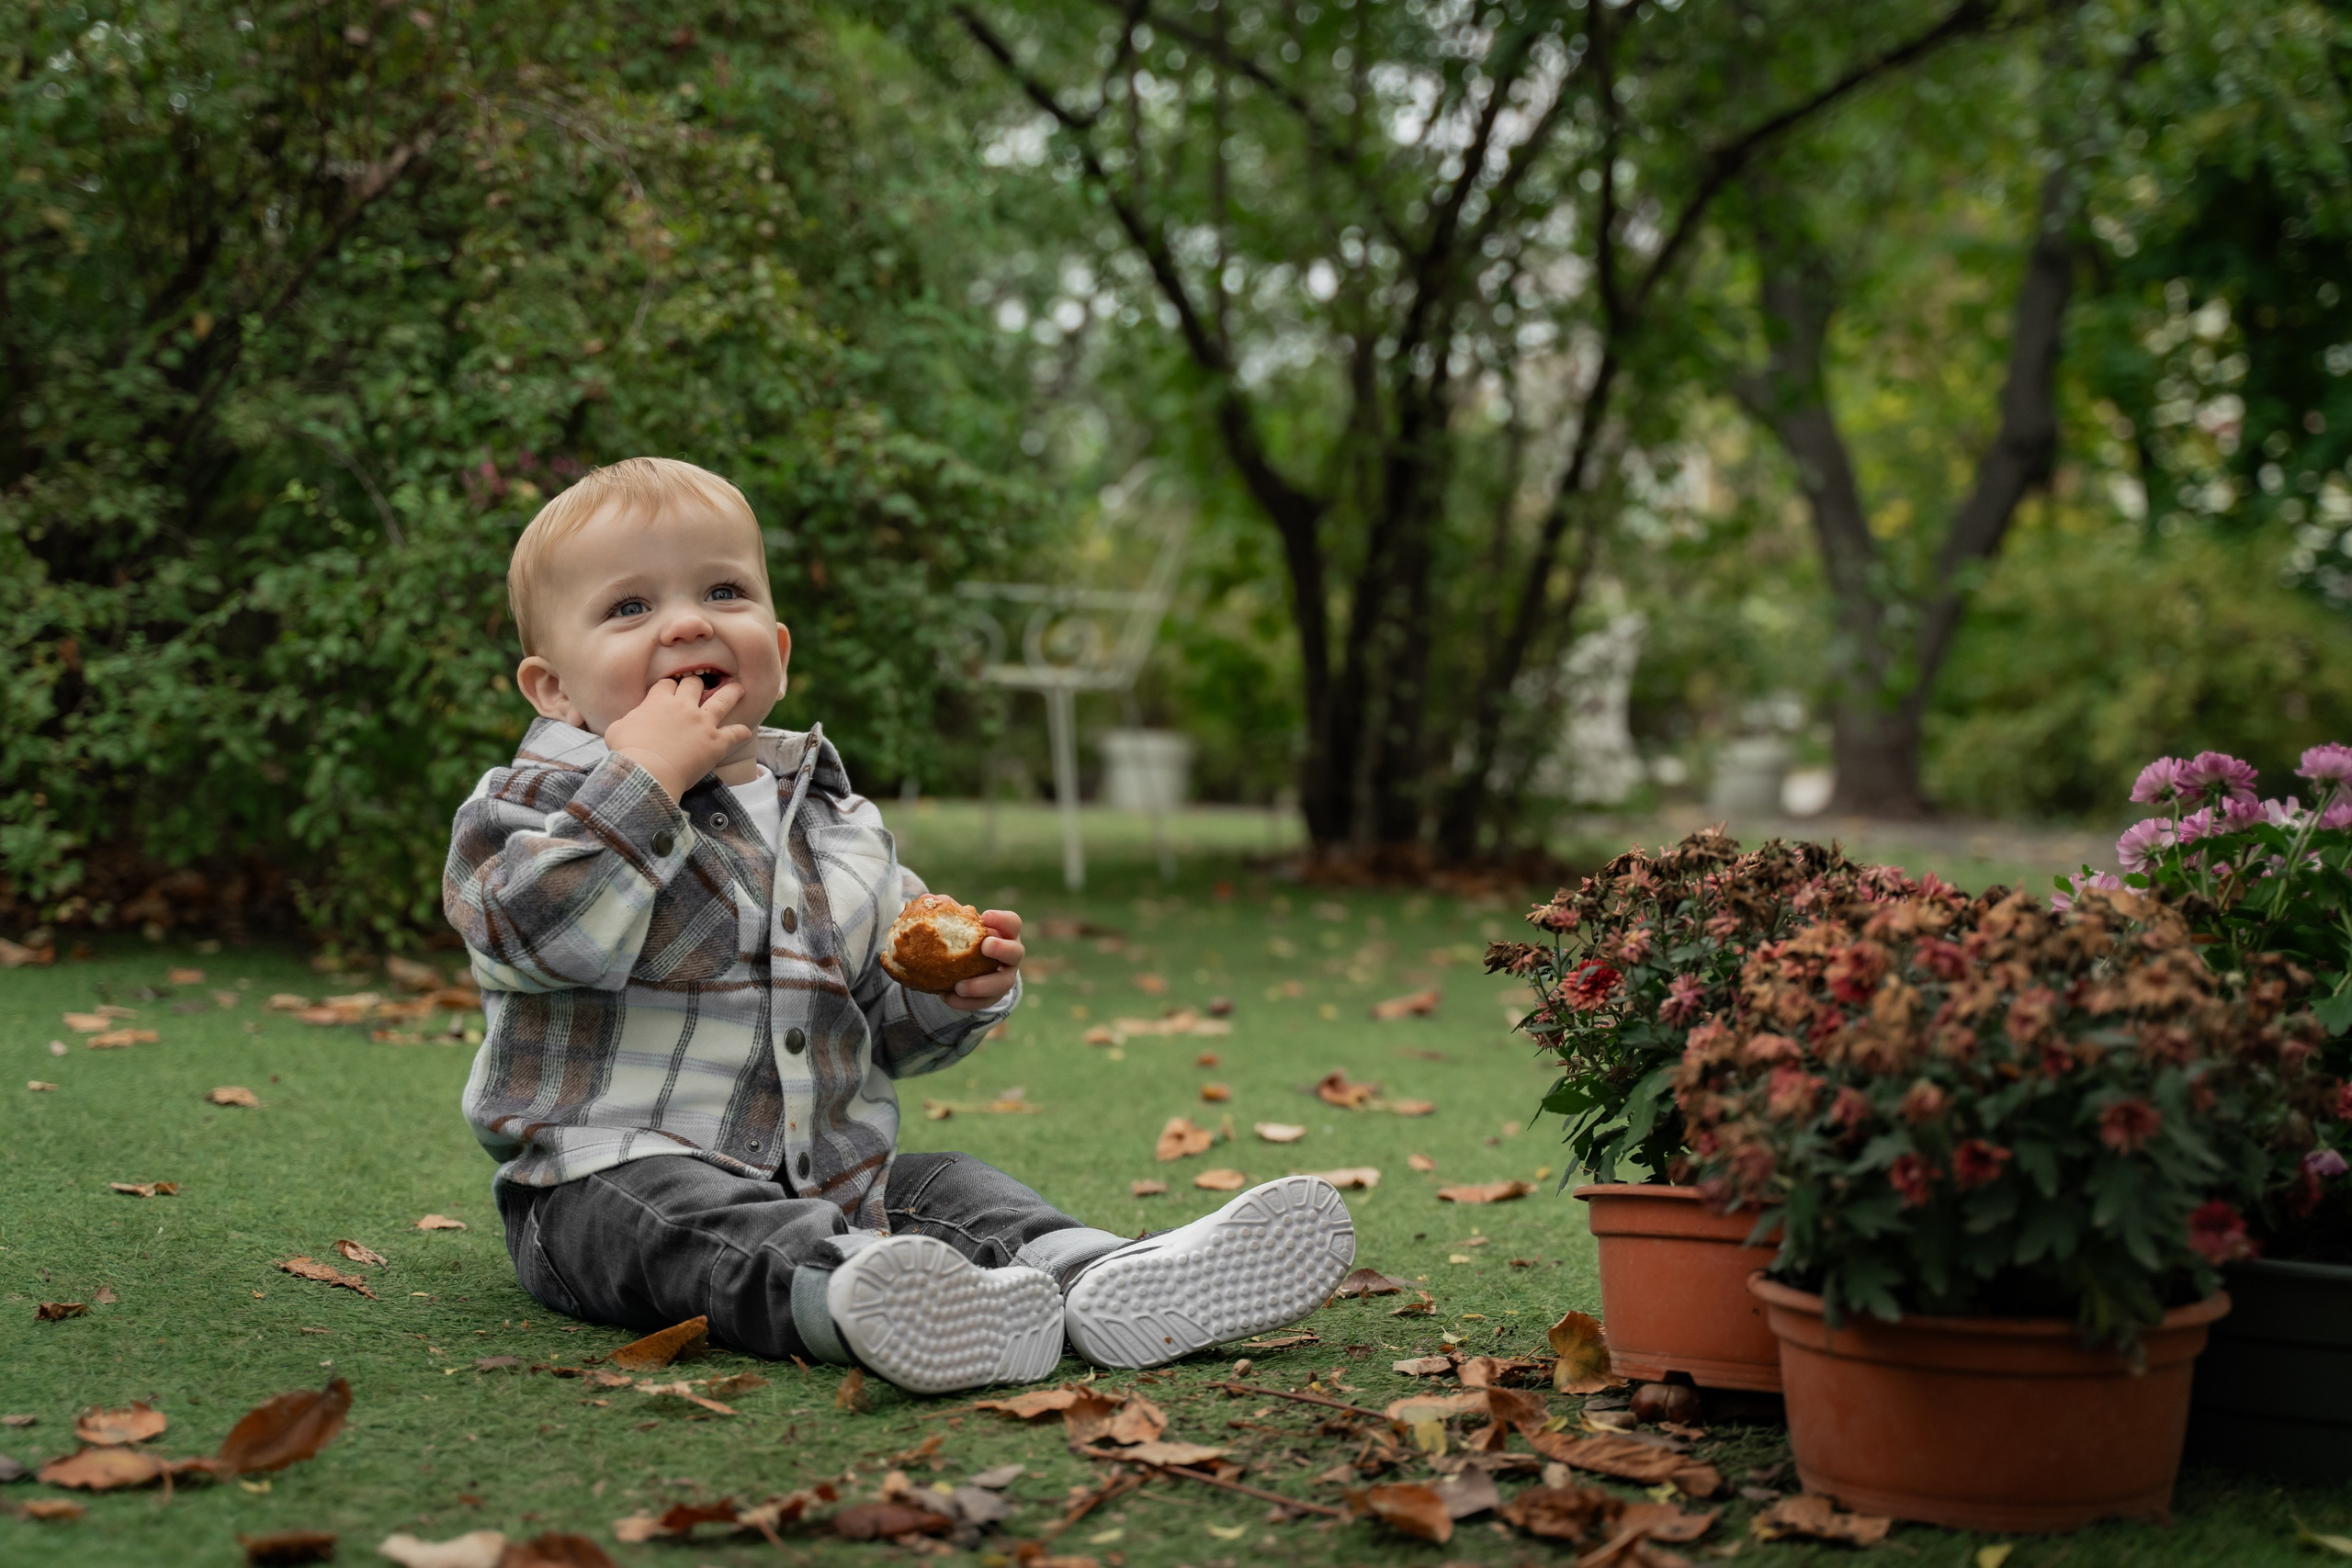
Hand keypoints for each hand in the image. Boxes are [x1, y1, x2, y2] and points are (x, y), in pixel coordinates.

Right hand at [605, 678, 751, 804]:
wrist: (648, 771)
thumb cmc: (628, 751)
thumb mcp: (617, 729)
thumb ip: (627, 721)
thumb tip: (628, 723)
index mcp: (659, 701)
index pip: (667, 683)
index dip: (669, 686)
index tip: (671, 690)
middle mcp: (683, 707)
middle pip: (694, 684)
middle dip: (697, 683)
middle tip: (701, 685)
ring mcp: (702, 723)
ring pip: (723, 700)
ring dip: (732, 693)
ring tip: (739, 689)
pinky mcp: (716, 742)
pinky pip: (734, 733)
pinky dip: (740, 732)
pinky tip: (745, 732)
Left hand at [942, 909, 1023, 1013]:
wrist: (964, 967)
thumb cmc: (962, 939)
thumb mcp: (956, 924)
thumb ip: (945, 911)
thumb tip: (926, 900)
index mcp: (1004, 934)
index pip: (1013, 923)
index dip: (1003, 920)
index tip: (985, 916)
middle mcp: (1010, 956)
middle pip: (1016, 953)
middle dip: (1003, 949)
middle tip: (984, 946)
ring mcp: (1004, 977)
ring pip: (1004, 983)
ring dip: (983, 985)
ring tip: (960, 986)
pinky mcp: (992, 997)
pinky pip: (983, 1003)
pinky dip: (966, 1002)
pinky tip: (946, 997)